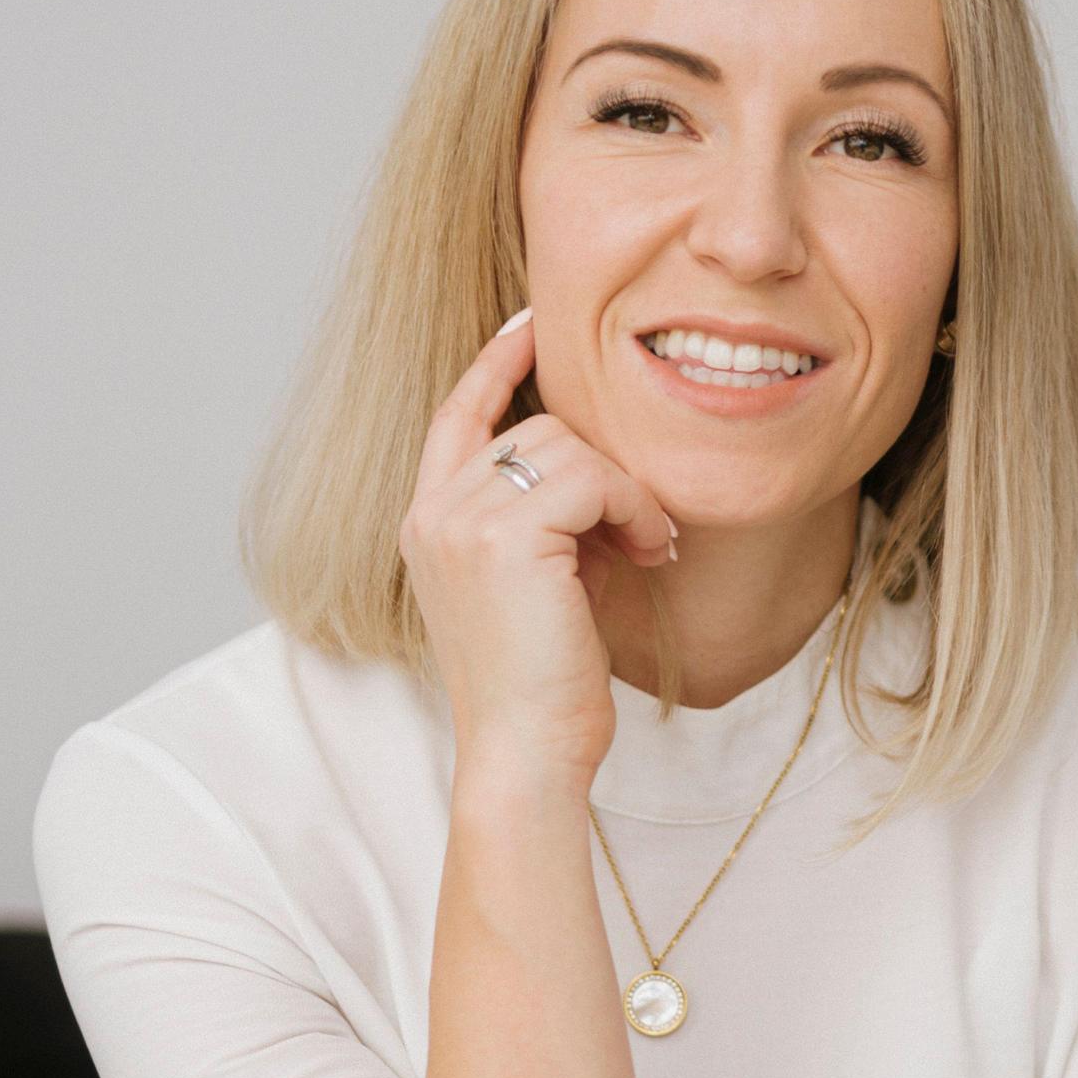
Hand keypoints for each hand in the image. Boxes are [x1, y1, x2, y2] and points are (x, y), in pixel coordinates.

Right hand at [399, 308, 681, 792]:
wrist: (526, 752)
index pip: (456, 414)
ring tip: (648, 549)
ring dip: (627, 493)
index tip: (535, 325)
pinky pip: (592, 477)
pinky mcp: (503, 537)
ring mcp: (459, 520)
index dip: (495, 364)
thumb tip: (596, 466)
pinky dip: (636, 509)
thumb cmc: (543, 684)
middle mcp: (430, 512)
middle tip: (644, 531)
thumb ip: (541, 520)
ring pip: (566, 446)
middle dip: (603, 472)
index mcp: (426, 522)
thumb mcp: (534, 584)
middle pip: (535, 430)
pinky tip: (651, 554)